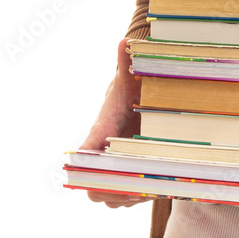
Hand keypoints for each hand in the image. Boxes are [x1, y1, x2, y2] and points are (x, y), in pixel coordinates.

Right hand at [77, 38, 157, 208]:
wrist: (132, 97)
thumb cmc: (129, 88)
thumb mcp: (130, 77)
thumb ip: (125, 62)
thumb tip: (125, 41)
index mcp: (99, 132)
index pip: (83, 157)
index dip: (88, 171)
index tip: (103, 176)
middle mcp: (101, 154)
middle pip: (92, 187)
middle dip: (112, 191)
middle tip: (137, 189)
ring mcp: (112, 167)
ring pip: (109, 196)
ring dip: (126, 197)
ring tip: (149, 190)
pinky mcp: (124, 174)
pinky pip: (123, 197)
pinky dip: (135, 197)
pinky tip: (155, 189)